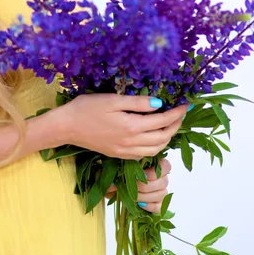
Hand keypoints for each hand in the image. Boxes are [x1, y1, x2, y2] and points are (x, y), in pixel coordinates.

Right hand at [56, 93, 188, 159]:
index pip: (163, 121)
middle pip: (163, 138)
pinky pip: (144, 155)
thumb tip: (160, 104)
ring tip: (171, 124)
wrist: (66, 127)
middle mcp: (131, 143)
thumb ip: (138, 103)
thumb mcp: (112, 99)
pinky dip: (155, 147)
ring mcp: (125, 151)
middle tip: (181, 113)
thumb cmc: (86, 108)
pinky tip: (153, 137)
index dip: (178, 113)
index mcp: (132, 127)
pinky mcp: (118, 155)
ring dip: (167, 138)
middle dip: (176, 125)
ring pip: (156, 149)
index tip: (187, 104)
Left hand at [104, 158, 171, 212]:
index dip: (155, 172)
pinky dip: (150, 206)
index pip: (166, 166)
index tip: (143, 176)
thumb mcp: (117, 170)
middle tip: (133, 187)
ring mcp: (160, 191)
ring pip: (162, 194)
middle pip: (164, 182)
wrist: (117, 187)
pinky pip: (160, 207)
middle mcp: (160, 178)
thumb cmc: (119, 175)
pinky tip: (140, 204)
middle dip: (146, 186)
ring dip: (146, 196)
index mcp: (154, 165)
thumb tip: (112, 183)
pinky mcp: (158, 204)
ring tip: (133, 197)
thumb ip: (116, 172)